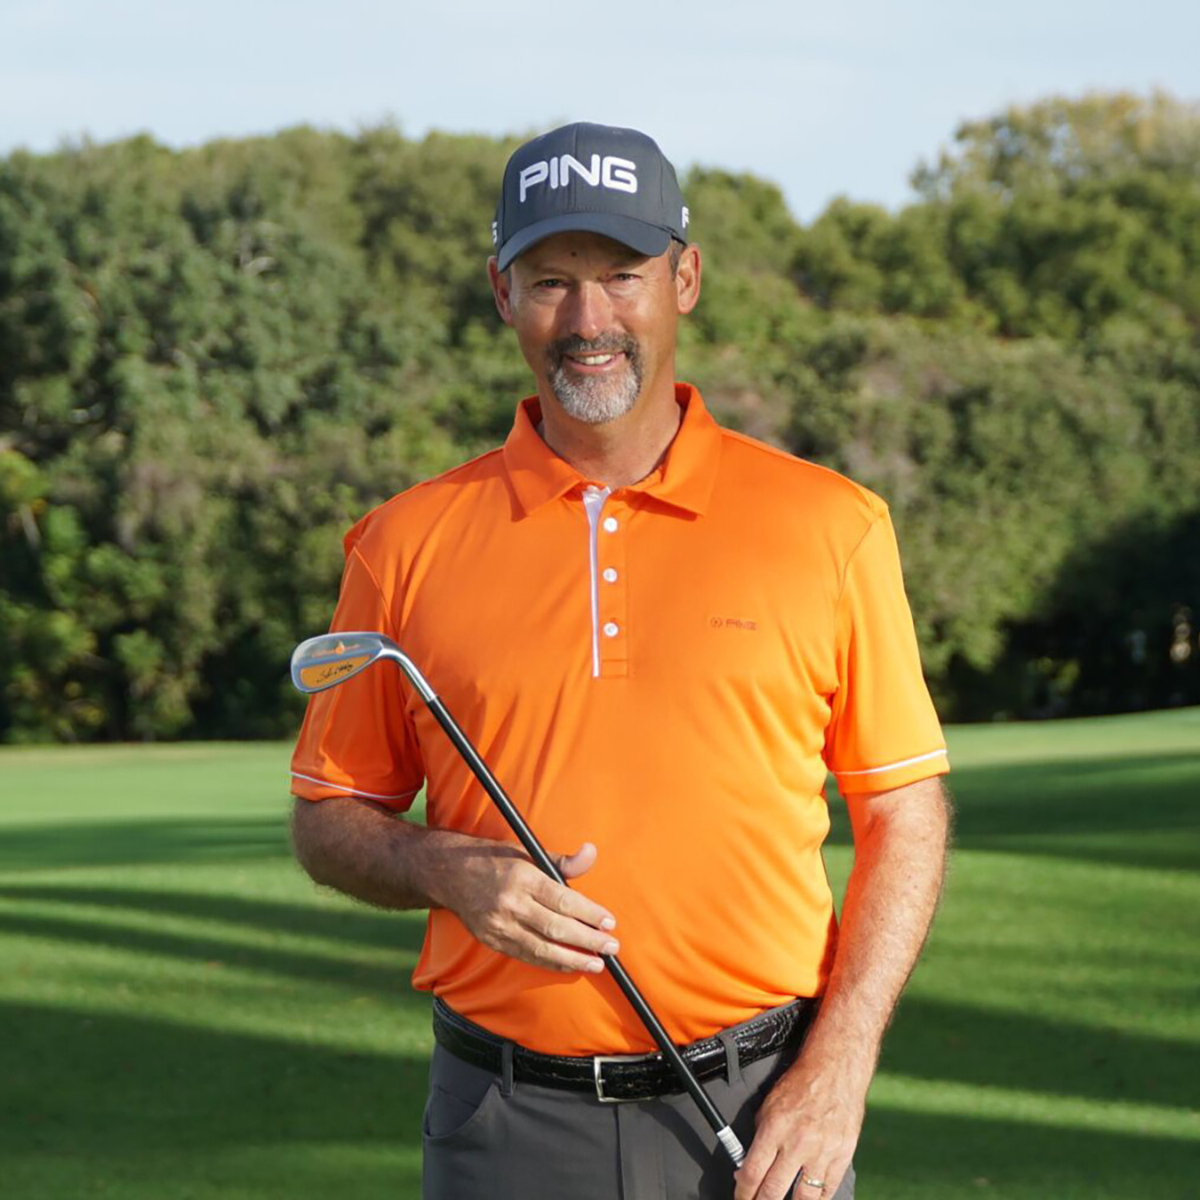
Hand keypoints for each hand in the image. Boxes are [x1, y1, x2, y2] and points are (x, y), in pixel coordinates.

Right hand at [430, 838, 618, 973]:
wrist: (450, 874)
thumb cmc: (495, 860)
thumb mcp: (527, 852)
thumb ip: (562, 861)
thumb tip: (591, 853)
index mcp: (522, 877)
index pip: (562, 900)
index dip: (588, 913)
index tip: (609, 922)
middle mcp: (510, 903)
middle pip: (555, 927)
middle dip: (587, 940)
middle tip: (611, 946)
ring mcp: (499, 925)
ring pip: (541, 948)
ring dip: (573, 959)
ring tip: (597, 963)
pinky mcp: (492, 940)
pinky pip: (526, 956)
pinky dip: (550, 963)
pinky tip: (569, 965)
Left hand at [732, 1052, 865, 1199]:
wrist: (835, 1071)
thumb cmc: (801, 1085)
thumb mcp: (769, 1105)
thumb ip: (758, 1136)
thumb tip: (748, 1165)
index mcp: (775, 1128)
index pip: (752, 1173)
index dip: (743, 1193)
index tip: (741, 1198)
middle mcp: (798, 1143)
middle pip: (773, 1191)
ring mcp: (822, 1153)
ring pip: (803, 1199)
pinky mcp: (842, 1157)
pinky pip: (827, 1191)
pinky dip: (816, 1199)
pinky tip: (807, 1198)